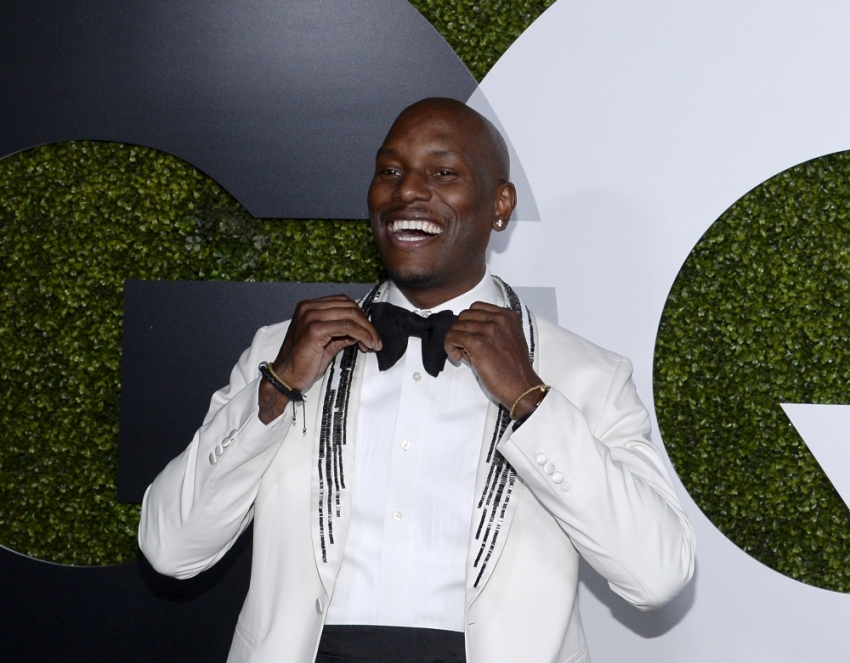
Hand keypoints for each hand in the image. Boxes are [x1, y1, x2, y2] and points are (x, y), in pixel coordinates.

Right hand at [258, 295, 381, 423]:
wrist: (286, 377)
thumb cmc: (304, 362)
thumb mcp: (327, 343)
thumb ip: (342, 334)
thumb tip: (361, 332)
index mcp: (310, 307)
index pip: (343, 302)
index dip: (360, 317)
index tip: (370, 334)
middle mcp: (309, 307)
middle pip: (349, 307)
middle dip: (367, 323)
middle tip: (375, 340)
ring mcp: (310, 316)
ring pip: (350, 315)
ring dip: (367, 330)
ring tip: (373, 344)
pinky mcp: (314, 329)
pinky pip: (347, 327)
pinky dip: (361, 335)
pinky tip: (366, 345)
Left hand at [444, 302, 545, 418]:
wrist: (521, 386)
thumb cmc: (514, 369)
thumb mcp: (508, 340)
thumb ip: (492, 330)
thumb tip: (468, 331)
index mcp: (507, 316)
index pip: (476, 307)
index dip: (469, 322)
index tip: (470, 335)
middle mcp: (499, 319)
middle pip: (464, 315)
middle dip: (461, 330)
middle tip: (464, 346)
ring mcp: (488, 330)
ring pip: (456, 326)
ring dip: (454, 339)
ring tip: (462, 354)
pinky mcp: (478, 343)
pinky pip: (452, 336)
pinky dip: (449, 346)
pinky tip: (457, 357)